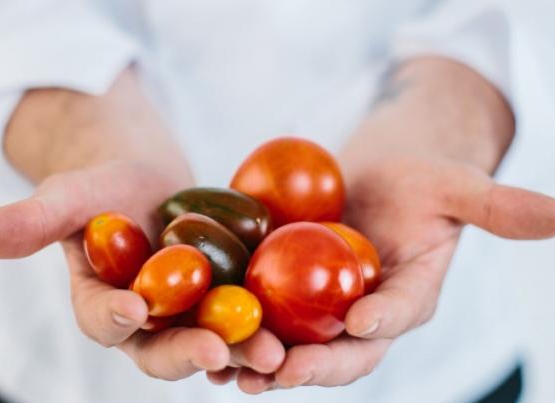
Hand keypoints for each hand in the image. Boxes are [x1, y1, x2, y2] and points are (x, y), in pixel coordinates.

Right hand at [0, 65, 286, 382]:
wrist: (148, 182)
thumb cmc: (103, 186)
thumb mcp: (71, 196)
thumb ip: (32, 220)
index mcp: (105, 304)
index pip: (104, 320)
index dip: (114, 317)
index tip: (133, 309)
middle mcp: (148, 322)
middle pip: (165, 346)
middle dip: (190, 350)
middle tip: (220, 350)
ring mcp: (190, 314)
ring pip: (214, 338)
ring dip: (242, 348)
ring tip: (273, 351)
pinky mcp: (226, 299)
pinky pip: (248, 316)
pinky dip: (268, 324)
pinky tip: (296, 328)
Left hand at [214, 57, 554, 392]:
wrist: (377, 176)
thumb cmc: (419, 178)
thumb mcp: (453, 185)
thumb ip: (495, 206)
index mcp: (409, 295)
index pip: (401, 315)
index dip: (385, 319)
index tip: (363, 321)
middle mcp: (367, 314)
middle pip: (343, 349)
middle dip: (314, 365)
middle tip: (279, 372)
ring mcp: (325, 310)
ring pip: (297, 345)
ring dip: (266, 363)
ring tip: (232, 373)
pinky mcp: (289, 295)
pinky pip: (265, 321)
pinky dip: (240, 334)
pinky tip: (210, 342)